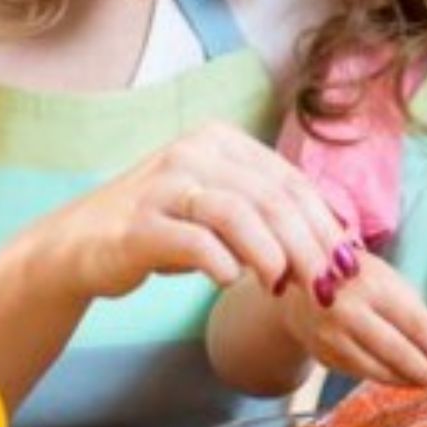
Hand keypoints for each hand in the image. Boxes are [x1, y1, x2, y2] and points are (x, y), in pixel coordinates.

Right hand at [55, 120, 351, 301]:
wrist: (82, 244)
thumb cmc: (164, 227)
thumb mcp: (219, 206)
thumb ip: (267, 211)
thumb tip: (337, 239)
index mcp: (219, 139)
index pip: (289, 180)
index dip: (324, 224)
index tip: (344, 265)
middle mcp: (193, 151)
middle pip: (272, 197)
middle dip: (307, 246)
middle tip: (324, 286)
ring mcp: (164, 185)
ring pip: (239, 214)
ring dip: (271, 256)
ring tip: (282, 286)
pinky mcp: (140, 224)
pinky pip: (196, 242)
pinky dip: (223, 264)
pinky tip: (231, 280)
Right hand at [278, 251, 426, 385]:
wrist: (298, 280)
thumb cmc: (356, 277)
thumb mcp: (386, 279)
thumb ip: (414, 312)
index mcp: (372, 284)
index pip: (415, 322)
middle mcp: (348, 310)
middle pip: (397, 351)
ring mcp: (332, 336)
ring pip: (379, 370)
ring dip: (410, 380)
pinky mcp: (323, 355)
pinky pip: (362, 373)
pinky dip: (387, 379)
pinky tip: (404, 379)